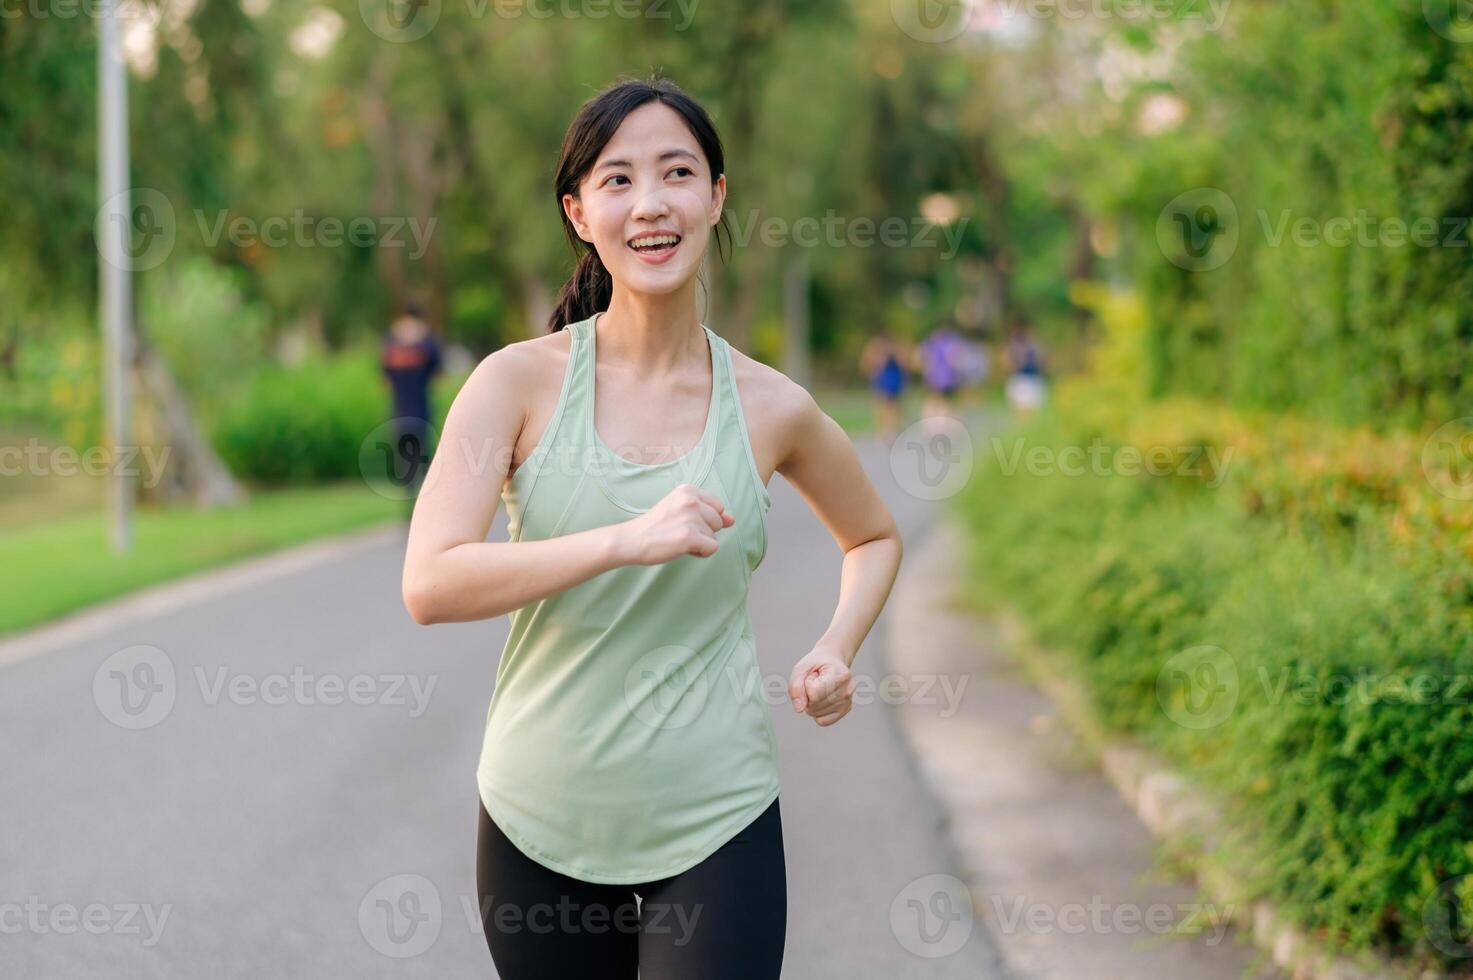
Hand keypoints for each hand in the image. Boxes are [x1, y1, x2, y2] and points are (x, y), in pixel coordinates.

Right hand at [618, 483, 733, 565]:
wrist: (633, 540)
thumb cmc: (657, 526)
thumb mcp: (681, 511)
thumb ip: (709, 513)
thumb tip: (732, 520)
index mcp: (688, 490)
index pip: (718, 506)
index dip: (705, 519)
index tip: (683, 521)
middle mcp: (691, 500)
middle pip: (718, 522)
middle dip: (704, 531)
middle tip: (679, 531)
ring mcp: (691, 518)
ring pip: (714, 536)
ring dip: (700, 542)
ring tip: (677, 539)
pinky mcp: (690, 537)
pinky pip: (712, 549)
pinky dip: (701, 553)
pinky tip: (683, 548)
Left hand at [787, 642, 855, 726]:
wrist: (832, 662)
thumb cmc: (817, 664)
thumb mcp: (801, 669)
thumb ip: (795, 687)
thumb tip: (799, 709)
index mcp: (840, 675)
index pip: (814, 693)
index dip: (806, 685)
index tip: (813, 675)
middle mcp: (847, 690)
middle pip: (814, 705)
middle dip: (807, 694)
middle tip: (816, 681)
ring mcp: (848, 701)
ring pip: (816, 714)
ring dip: (811, 702)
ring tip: (819, 688)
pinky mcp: (845, 710)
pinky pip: (822, 721)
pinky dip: (817, 712)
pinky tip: (822, 699)